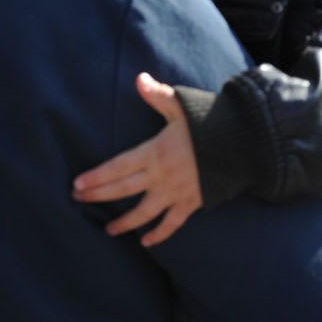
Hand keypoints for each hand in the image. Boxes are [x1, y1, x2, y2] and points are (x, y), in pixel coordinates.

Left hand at [72, 73, 202, 246]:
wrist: (244, 143)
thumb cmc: (210, 122)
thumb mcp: (182, 106)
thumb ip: (158, 96)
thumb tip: (139, 79)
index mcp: (155, 151)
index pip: (117, 167)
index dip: (96, 177)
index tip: (77, 185)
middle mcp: (161, 175)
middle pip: (123, 190)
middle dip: (99, 196)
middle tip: (79, 201)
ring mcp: (176, 192)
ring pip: (143, 212)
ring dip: (124, 223)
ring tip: (110, 229)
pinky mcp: (191, 203)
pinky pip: (172, 223)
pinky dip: (159, 234)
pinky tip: (146, 242)